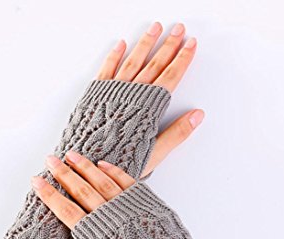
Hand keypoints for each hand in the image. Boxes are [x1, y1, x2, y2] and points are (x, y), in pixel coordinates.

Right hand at [31, 152, 138, 238]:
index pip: (66, 212)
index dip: (50, 196)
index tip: (37, 182)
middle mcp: (113, 221)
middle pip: (82, 191)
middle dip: (64, 173)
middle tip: (50, 160)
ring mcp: (133, 210)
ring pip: (104, 181)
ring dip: (86, 166)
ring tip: (71, 155)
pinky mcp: (151, 205)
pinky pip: (128, 183)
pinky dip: (114, 171)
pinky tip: (102, 164)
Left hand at [97, 21, 203, 177]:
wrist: (87, 165)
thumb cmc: (118, 164)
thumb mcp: (154, 154)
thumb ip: (177, 134)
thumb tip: (197, 116)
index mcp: (148, 109)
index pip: (170, 78)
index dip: (182, 60)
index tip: (191, 45)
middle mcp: (132, 96)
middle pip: (155, 65)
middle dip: (168, 45)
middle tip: (179, 29)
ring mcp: (113, 93)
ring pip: (133, 61)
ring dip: (145, 43)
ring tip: (155, 27)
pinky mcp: (96, 95)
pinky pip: (107, 69)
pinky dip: (115, 55)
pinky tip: (122, 44)